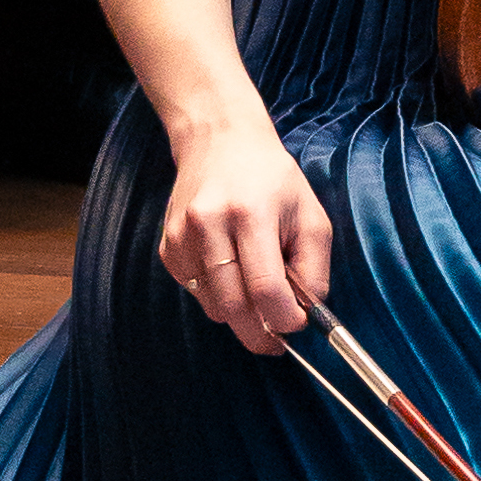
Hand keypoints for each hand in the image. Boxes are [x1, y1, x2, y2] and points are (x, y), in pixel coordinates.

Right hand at [158, 117, 331, 354]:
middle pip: (233, 307)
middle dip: (259, 333)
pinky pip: (196, 293)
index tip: (296, 328)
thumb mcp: (309, 213)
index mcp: (251, 213)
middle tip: (277, 339)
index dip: (283, 320)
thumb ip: (313, 267)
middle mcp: (210, 224)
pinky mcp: (167, 247)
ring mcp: (182, 237)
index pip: (265, 287)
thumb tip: (306, 316)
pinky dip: (217, 294)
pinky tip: (230, 266)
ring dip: (239, 313)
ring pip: (213, 307)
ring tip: (256, 289)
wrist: (220, 141)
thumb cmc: (272, 179)